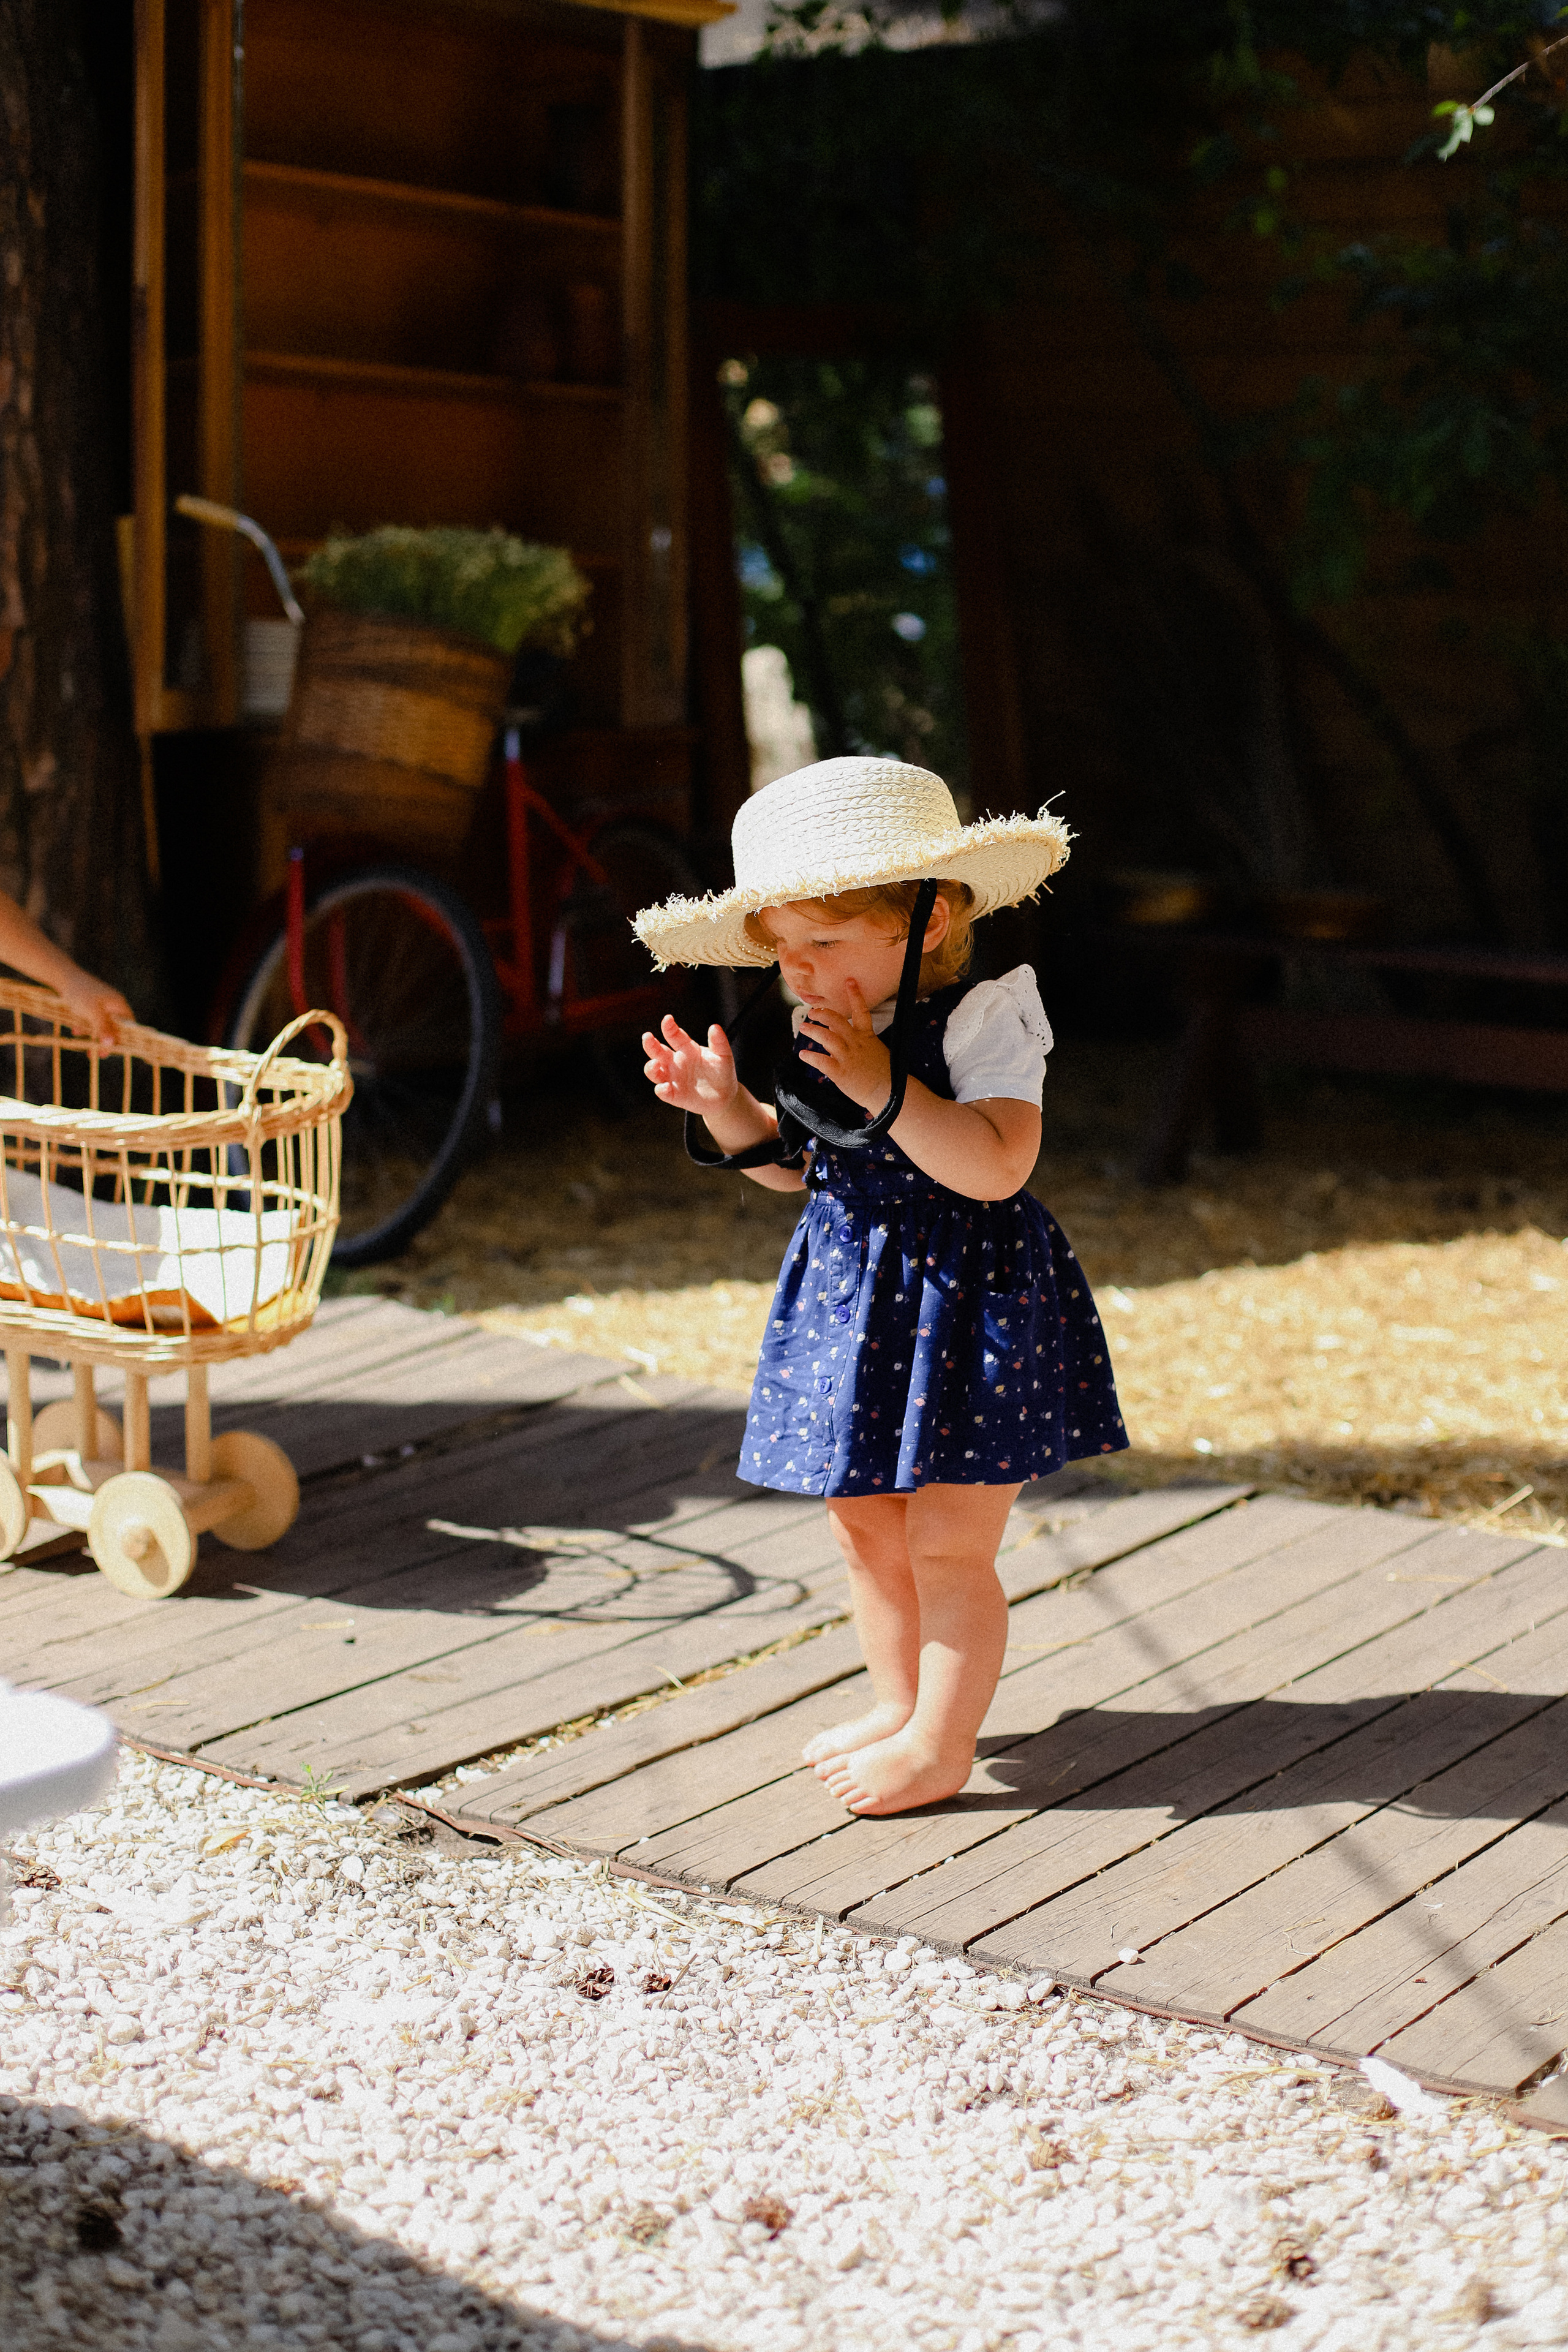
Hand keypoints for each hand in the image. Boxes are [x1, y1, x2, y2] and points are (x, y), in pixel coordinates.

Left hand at [55, 970, 132, 1046]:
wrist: (63, 977)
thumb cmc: (80, 993)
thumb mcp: (92, 1012)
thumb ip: (103, 1027)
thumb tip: (111, 1044)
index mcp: (118, 1005)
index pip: (128, 1026)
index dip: (123, 1039)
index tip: (114, 1052)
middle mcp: (113, 1005)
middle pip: (114, 1028)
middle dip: (105, 1042)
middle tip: (98, 1055)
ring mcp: (102, 1005)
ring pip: (101, 1026)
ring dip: (93, 1037)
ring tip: (85, 1047)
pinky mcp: (90, 1006)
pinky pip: (91, 1021)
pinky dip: (85, 1028)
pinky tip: (76, 1030)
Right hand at [643, 1013, 739, 1117]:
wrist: (726, 1096)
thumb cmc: (722, 1072)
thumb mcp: (723, 1056)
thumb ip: (718, 1042)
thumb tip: (714, 1027)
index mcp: (686, 1049)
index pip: (675, 1036)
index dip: (669, 1028)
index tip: (667, 1019)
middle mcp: (675, 1062)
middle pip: (658, 1052)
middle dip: (650, 1044)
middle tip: (647, 1036)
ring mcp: (673, 1079)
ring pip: (655, 1072)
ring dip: (650, 1068)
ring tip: (655, 1063)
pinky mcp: (675, 1095)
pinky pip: (663, 1092)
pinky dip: (661, 1090)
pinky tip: (665, 1087)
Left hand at [796, 978, 891, 1112]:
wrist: (888, 1093)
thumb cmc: (886, 1076)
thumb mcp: (877, 1054)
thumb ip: (860, 1047)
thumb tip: (843, 1047)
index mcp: (867, 1037)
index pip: (861, 1011)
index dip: (855, 995)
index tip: (849, 981)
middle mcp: (856, 1043)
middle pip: (837, 1020)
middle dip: (823, 1013)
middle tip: (812, 1011)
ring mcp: (848, 1057)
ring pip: (826, 1036)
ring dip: (813, 1030)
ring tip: (804, 1027)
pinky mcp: (840, 1072)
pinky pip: (821, 1061)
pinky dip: (810, 1057)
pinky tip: (802, 1054)